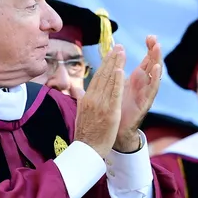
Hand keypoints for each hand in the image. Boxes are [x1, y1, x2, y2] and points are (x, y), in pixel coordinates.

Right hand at [74, 44, 124, 158]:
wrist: (86, 150)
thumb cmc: (86, 133)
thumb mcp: (81, 113)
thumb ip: (80, 100)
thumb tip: (76, 91)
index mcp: (87, 98)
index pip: (97, 77)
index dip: (105, 64)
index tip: (111, 53)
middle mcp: (92, 99)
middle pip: (103, 75)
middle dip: (111, 60)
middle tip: (119, 47)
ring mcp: (100, 105)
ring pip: (108, 81)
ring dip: (115, 65)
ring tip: (122, 52)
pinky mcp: (109, 112)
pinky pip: (114, 94)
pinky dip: (117, 81)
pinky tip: (121, 70)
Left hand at [115, 35, 162, 152]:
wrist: (114, 132)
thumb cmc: (114, 110)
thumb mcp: (113, 88)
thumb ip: (113, 77)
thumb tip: (110, 64)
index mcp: (136, 80)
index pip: (146, 61)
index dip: (148, 49)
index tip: (150, 36)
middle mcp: (143, 86)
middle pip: (152, 64)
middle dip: (154, 51)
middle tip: (154, 38)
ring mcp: (145, 94)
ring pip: (154, 75)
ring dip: (157, 61)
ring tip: (157, 48)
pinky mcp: (145, 104)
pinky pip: (152, 90)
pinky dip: (155, 78)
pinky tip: (157, 68)